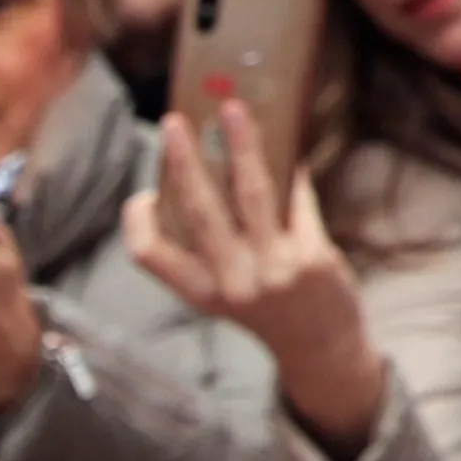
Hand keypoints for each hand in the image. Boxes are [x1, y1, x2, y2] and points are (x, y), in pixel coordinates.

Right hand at [125, 102, 388, 452]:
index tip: (141, 192)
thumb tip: (214, 168)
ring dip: (241, 145)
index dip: (137, 222)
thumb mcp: (229, 291)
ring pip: (250, 193)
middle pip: (198, 209)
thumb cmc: (270, 311)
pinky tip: (290, 148)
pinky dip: (292, 171)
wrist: (323, 350)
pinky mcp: (312, 258)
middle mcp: (231, 282)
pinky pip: (296, 201)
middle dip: (183, 161)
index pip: (149, 255)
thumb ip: (215, 246)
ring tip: (234, 110)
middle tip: (174, 122)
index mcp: (200, 292)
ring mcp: (273, 270)